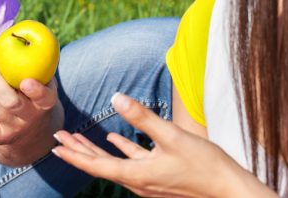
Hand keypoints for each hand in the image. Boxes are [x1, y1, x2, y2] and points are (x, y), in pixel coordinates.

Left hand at [0, 56, 59, 146]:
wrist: (27, 129)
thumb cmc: (29, 90)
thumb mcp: (38, 77)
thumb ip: (34, 59)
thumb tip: (20, 29)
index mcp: (45, 101)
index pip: (44, 98)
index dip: (36, 91)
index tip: (26, 82)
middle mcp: (31, 117)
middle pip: (10, 102)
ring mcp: (14, 129)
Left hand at [52, 93, 273, 197]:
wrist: (231, 191)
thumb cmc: (205, 166)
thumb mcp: (172, 136)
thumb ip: (142, 117)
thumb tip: (115, 98)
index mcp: (138, 175)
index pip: (97, 166)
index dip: (75, 155)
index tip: (56, 146)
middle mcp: (139, 182)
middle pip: (101, 165)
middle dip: (78, 151)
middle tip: (58, 138)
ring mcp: (149, 182)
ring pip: (114, 164)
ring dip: (95, 151)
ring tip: (77, 140)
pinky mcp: (160, 178)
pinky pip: (132, 163)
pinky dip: (120, 150)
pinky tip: (114, 139)